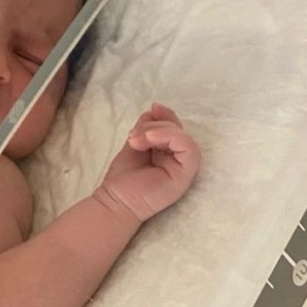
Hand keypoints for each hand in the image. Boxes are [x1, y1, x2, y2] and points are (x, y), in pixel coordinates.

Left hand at [95, 103, 199, 222]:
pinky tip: (148, 141)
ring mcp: (184, 169)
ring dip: (159, 131)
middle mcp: (179, 160)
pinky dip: (170, 137)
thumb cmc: (124, 177)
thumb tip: (156, 106)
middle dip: (156, 124)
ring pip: (185, 137)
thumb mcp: (136, 142)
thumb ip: (147, 127)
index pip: (175, 127)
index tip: (147, 114)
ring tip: (137, 141)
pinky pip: (189, 148)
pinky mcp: (185, 176)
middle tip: (135, 135)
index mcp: (169, 152)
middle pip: (180, 130)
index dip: (164, 116)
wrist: (116, 200)